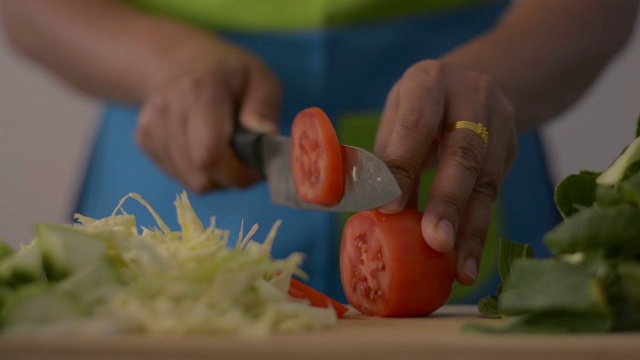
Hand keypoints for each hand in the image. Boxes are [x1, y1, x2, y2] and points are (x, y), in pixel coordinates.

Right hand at [135, 32, 281, 191]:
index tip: (257, 167)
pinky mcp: (144, 140)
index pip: (210, 154)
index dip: (238, 172)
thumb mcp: (261, 79)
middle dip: (231, 177)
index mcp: (200, 91)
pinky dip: (199, 173)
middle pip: (201, 175)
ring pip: (191, 181)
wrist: (180, 62)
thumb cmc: (230, 75)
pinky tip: (203, 147)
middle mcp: (168, 109)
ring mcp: (151, 126)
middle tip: (246, 160)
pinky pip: (178, 177)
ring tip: (226, 150)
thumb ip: (264, 108)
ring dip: (216, 177)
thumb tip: (265, 136)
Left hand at [375, 60, 516, 285]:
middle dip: (449, 201)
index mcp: (428, 82)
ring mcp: (499, 123)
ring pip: (487, 180)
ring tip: (460, 269)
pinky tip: (467, 262)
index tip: (388, 207)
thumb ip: (388, 159)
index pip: (416, 124)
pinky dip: (478, 232)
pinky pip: (495, 195)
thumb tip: (371, 213)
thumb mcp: (399, 116)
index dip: (403, 165)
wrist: (479, 80)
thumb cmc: (422, 105)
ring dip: (471, 229)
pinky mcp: (511, 150)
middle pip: (464, 152)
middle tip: (435, 241)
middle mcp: (471, 97)